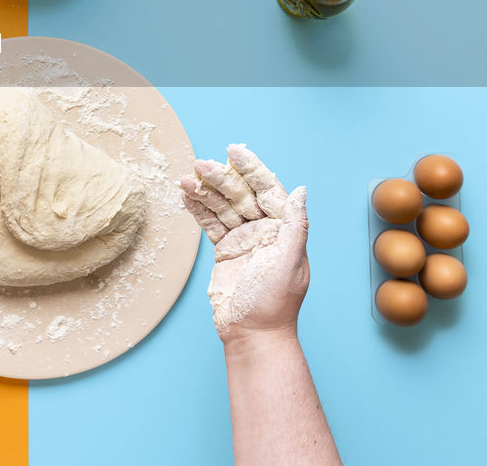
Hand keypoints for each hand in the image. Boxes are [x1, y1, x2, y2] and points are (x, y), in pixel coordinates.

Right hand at [178, 145, 308, 347]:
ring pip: (222, 207)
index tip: (234, 151)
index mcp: (282, 229)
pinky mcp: (225, 250)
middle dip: (221, 178)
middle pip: (240, 195)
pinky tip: (186, 196)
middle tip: (200, 165)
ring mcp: (243, 239)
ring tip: (185, 179)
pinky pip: (210, 224)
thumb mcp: (289, 262)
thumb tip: (301, 190)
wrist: (252, 334)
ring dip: (205, 191)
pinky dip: (198, 209)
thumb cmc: (275, 302)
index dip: (251, 169)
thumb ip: (295, 225)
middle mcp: (263, 229)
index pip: (267, 190)